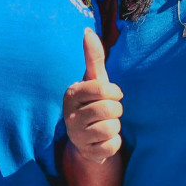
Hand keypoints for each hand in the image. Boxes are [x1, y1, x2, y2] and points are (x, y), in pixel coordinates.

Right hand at [63, 28, 123, 163]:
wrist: (86, 137)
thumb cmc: (93, 101)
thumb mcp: (94, 79)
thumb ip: (93, 57)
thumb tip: (87, 31)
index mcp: (71, 94)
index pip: (104, 89)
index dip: (114, 92)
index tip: (110, 95)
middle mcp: (69, 116)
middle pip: (110, 110)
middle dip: (116, 111)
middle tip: (108, 112)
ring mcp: (76, 136)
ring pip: (112, 128)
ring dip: (115, 127)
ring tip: (105, 125)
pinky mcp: (87, 154)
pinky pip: (112, 146)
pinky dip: (114, 143)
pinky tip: (104, 140)